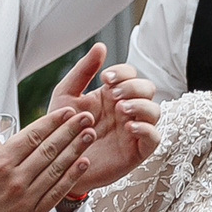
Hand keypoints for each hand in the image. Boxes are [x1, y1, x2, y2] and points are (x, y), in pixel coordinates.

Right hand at [0, 105, 95, 211]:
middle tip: (86, 117)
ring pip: (57, 169)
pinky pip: (56, 193)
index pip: (32, 136)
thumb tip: (1, 140)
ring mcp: (26, 197)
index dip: (52, 122)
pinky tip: (84, 164)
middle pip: (49, 149)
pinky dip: (71, 178)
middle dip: (70, 130)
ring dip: (76, 149)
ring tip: (90, 135)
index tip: (67, 112)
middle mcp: (16, 178)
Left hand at [47, 45, 162, 189]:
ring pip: (154, 111)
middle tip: (114, 94)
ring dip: (140, 105)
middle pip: (147, 89)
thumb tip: (100, 46)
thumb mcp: (67, 96)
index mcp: (111, 96)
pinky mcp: (136, 152)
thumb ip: (82, 71)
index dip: (123, 73)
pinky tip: (128, 126)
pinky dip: (146, 129)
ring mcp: (133, 131)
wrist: (57, 164)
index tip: (105, 78)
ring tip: (121, 109)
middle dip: (133, 87)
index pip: (130, 74)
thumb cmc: (62, 131)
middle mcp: (126, 111)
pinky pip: (154, 138)